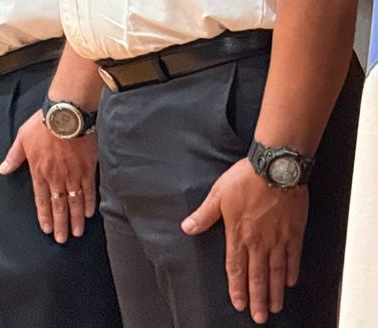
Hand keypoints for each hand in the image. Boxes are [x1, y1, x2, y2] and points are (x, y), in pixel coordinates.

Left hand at [0, 111, 99, 241]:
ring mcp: (73, 175)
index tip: (47, 229)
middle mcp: (56, 177)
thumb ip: (13, 157)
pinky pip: (88, 191)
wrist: (65, 115)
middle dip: (60, 224)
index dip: (44, 216)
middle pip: (58, 206)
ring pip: (74, 203)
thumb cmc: (41, 124)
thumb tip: (2, 169)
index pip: (41, 199)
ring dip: (75, 219)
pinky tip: (88, 214)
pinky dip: (88, 203)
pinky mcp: (87, 170)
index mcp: (39, 171)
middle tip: (63, 239)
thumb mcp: (21, 139)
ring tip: (76, 233)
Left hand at [183, 157, 307, 323]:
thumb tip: (187, 227)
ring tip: (275, 307)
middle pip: (257, 276)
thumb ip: (204, 215)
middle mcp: (259, 241)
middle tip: (259, 317)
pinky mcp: (294, 232)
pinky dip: (291, 271)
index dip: (237, 288)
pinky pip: (293, 257)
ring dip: (275, 291)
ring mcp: (278, 238)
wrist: (275, 168)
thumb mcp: (218, 194)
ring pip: (276, 271)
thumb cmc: (245, 178)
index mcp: (238, 233)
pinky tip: (289, 282)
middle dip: (257, 298)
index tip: (239, 304)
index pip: (235, 267)